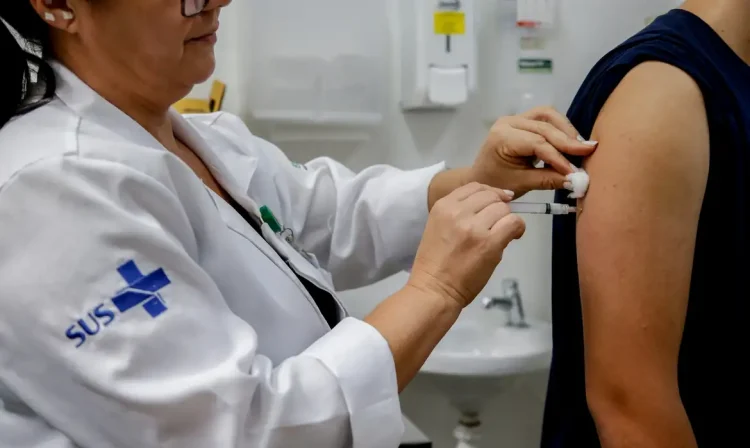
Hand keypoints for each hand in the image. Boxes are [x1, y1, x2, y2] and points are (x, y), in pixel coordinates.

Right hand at [407, 183, 524, 308]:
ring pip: (503, 209)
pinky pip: (513, 223)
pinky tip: (514, 236)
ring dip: (506, 220)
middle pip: (491, 196)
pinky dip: (517, 228)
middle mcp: (457, 212)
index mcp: (443, 207)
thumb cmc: (435, 265)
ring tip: (502, 234)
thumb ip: (459, 213)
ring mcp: (474, 227)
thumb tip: (491, 205)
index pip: (474, 186)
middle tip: (498, 223)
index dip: (490, 192)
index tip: (498, 200)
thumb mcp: (438, 227)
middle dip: (499, 207)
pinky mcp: (489, 242)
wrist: (433, 290)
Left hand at [470, 106, 597, 197]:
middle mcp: (508, 122)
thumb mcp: (522, 184)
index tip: (575, 171)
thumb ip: (548, 180)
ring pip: (548, 115)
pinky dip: (560, 129)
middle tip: (588, 152)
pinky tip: (570, 144)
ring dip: (566, 130)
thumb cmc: (497, 183)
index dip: (559, 157)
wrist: (481, 178)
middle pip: (545, 125)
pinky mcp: (523, 120)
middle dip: (567, 140)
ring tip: (580, 148)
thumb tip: (576, 180)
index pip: (537, 143)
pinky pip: (545, 118)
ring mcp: (515, 118)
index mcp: (502, 137)